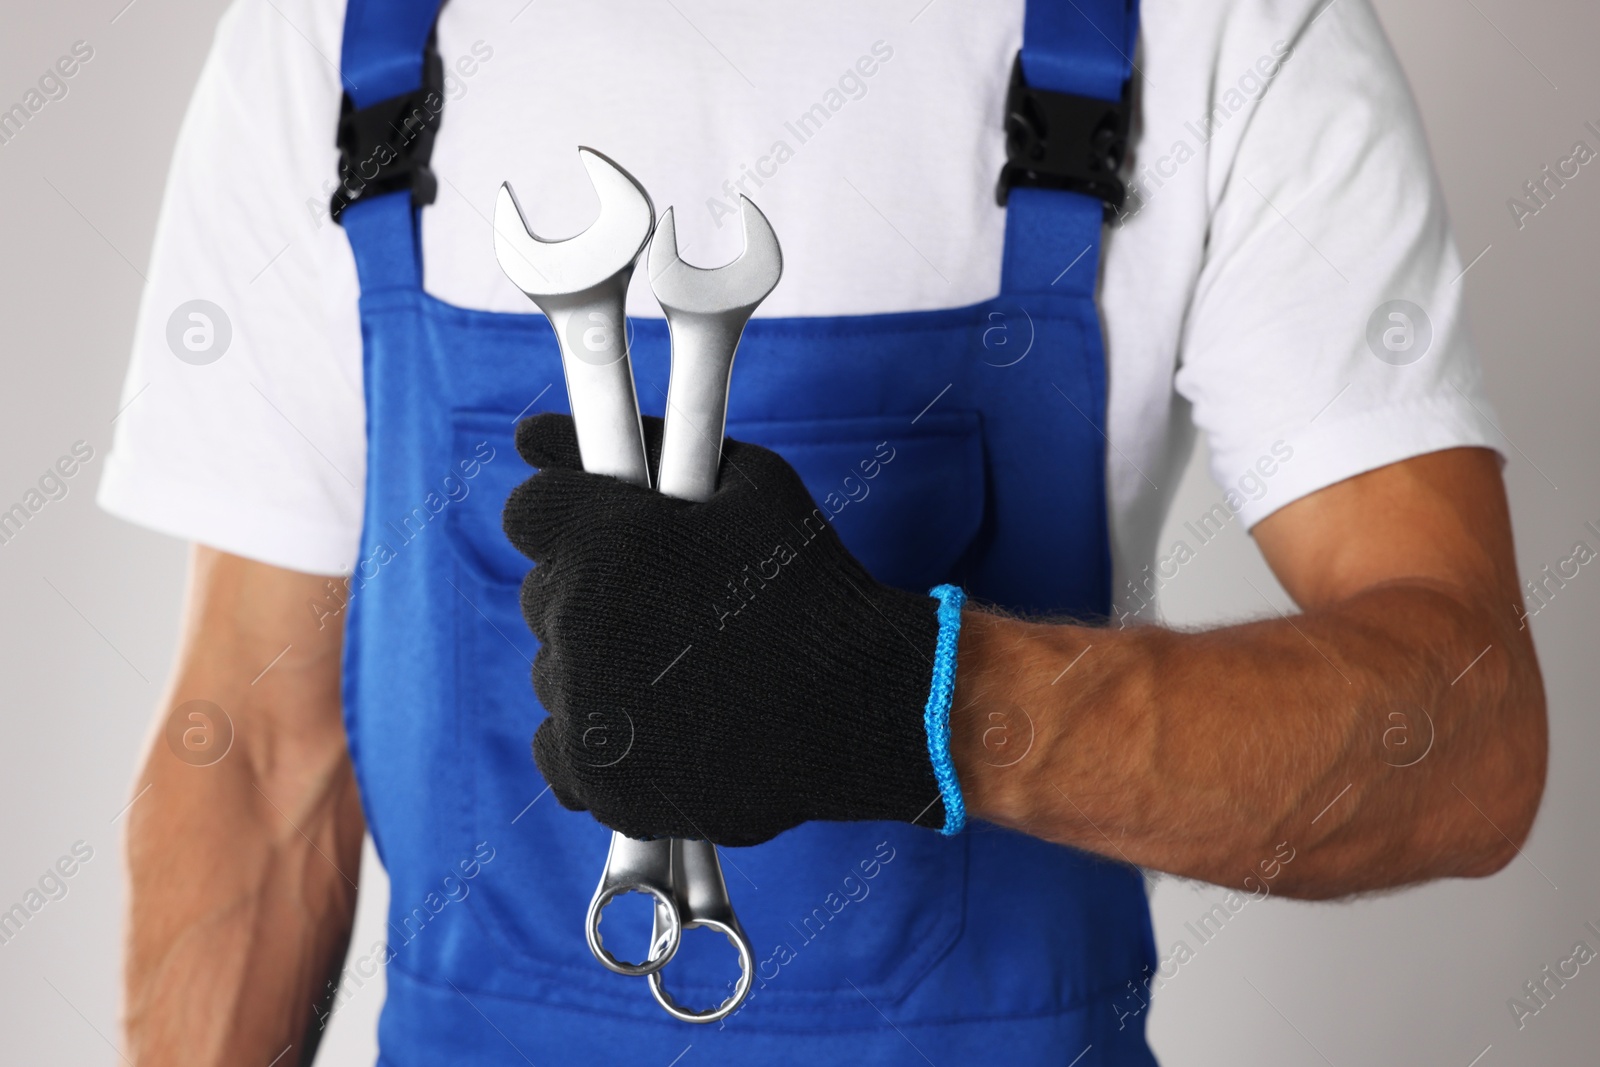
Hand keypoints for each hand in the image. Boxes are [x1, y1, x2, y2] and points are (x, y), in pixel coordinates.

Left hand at [502, 413, 948, 846]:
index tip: (619, 537)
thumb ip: (642, 443)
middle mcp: (577, 622)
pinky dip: (595, 739)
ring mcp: (582, 708)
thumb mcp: (746, 483)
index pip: (529, 513)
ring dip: (598, 666)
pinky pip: (558, 748)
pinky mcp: (597, 780)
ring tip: (685, 673)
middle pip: (545, 593)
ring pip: (554, 671)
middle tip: (674, 607)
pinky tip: (655, 724)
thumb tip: (533, 433)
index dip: (576, 520)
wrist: (863, 707)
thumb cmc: (810, 585)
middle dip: (597, 592)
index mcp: (603, 540)